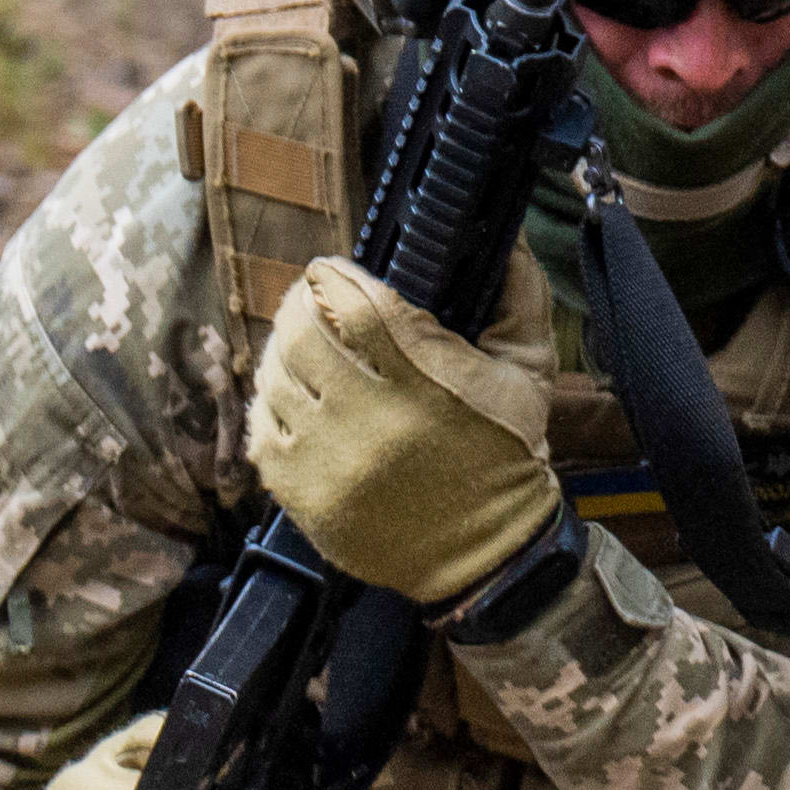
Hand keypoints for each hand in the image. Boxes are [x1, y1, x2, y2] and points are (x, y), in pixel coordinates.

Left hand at [248, 258, 562, 609]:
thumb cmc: (506, 453)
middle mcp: (368, 417)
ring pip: (272, 373)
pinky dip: (274, 403)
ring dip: (285, 353)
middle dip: (301, 305)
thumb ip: (518, 298)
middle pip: (299, 328)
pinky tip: (300, 401)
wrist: (486, 552)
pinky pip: (260, 423)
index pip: (351, 298)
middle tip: (314, 305)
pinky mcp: (299, 490)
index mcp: (426, 380)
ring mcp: (326, 456)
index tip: (335, 271)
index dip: (334, 273)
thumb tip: (508, 236)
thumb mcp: (529, 372)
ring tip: (309, 355)